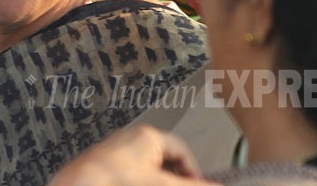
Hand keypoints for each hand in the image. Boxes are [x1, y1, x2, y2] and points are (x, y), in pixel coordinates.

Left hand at [48, 125, 219, 185]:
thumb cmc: (114, 181)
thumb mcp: (161, 185)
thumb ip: (191, 185)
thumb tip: (215, 185)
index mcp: (148, 136)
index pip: (182, 151)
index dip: (192, 171)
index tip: (197, 185)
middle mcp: (130, 138)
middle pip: (163, 159)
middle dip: (172, 177)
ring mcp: (114, 150)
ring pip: (144, 166)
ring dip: (154, 178)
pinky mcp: (100, 164)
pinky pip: (127, 171)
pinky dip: (135, 179)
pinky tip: (133, 185)